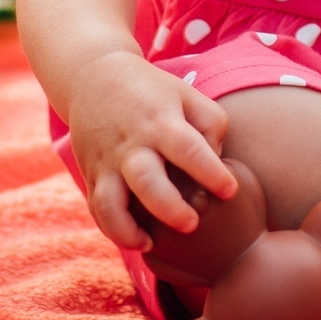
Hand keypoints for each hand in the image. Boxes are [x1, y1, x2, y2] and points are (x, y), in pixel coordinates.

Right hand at [66, 48, 238, 248]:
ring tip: (152, 243)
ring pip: (111, 203)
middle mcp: (132, 144)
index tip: (229, 191)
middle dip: (170, 209)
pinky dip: (112, 230)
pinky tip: (137, 239)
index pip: (188, 149)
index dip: (212, 173)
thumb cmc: (152, 91)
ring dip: (129, 230)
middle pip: (147, 181)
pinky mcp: (91, 173)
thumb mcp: (186, 94)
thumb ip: (211, 125)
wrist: (93, 76)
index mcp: (160, 121)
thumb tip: (217, 164)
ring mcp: (107, 161)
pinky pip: (96, 209)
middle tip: (192, 224)